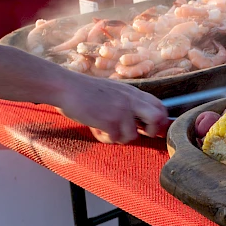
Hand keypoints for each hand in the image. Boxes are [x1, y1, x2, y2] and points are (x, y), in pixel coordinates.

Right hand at [55, 75, 169, 143]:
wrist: (64, 86)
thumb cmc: (86, 91)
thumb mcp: (114, 91)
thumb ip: (129, 102)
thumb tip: (142, 120)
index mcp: (133, 92)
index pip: (160, 106)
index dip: (161, 121)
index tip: (151, 129)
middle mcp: (130, 100)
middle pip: (158, 118)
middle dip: (152, 131)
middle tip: (138, 133)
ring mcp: (121, 110)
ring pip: (134, 135)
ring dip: (120, 138)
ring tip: (106, 130)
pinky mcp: (109, 120)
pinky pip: (116, 139)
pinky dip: (106, 138)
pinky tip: (96, 129)